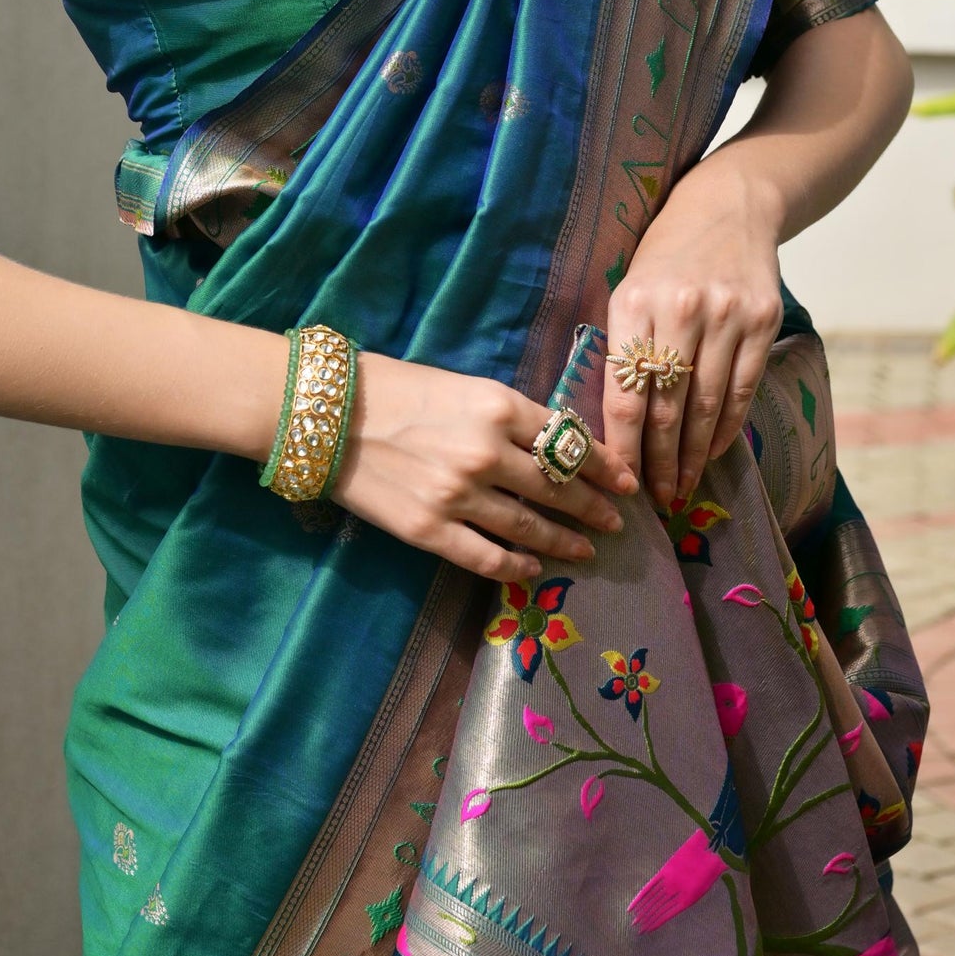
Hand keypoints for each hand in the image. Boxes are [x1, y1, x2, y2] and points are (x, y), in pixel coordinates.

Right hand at [334, 350, 636, 579]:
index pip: (570, 441)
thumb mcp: (464, 387)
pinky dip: (516, 566)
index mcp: (499, 406)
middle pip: (559, 487)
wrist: (328, 414)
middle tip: (616, 520)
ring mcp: (459, 495)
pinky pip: (487, 557)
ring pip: (530, 526)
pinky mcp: (430, 530)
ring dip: (565, 540)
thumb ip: (509, 416)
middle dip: (594, 506)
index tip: (625, 480)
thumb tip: (556, 444)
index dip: (604, 466)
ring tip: (586, 548)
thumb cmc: (397, 389)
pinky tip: (533, 569)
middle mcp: (487, 452)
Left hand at [602, 156, 784, 511]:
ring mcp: (727, 316)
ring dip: (694, 456)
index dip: (623, 447)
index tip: (620, 482)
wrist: (729, 205)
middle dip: (660, 463)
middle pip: (668, 408)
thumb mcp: (628, 287)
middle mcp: (681, 310)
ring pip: (707, 406)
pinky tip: (713, 451)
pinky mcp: (762, 321)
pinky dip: (726, 429)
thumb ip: (623, 348)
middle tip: (656, 499)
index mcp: (633, 303)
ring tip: (682, 487)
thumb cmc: (666, 254)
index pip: (625, 394)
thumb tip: (614, 427)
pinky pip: (742, 390)